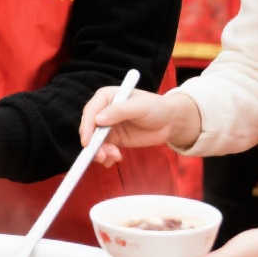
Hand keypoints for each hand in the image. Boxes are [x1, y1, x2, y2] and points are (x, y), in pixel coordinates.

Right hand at [79, 88, 201, 167]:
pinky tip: (116, 159)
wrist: (171, 121)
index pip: (90, 111)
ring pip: (95, 142)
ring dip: (101, 152)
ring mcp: (108, 126)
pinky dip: (107, 157)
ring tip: (115, 157)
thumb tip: (98, 120)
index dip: (87, 126)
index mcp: (107, 97)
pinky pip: (104, 150)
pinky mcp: (114, 139)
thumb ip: (119, 111)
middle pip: (89, 129)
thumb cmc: (156, 107)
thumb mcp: (139, 107)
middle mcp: (104, 111)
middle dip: (93, 144)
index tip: (88, 142)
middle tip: (101, 156)